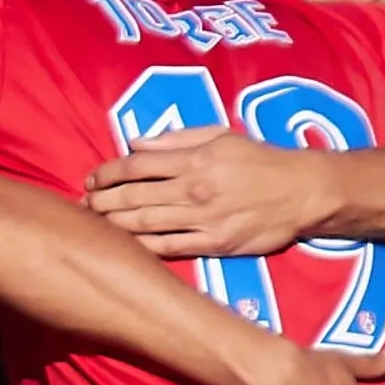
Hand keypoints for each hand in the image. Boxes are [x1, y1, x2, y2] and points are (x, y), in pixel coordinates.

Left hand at [83, 128, 335, 257]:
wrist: (301, 192)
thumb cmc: (259, 160)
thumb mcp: (220, 135)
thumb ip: (176, 139)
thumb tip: (136, 143)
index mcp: (194, 159)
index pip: (136, 165)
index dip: (107, 173)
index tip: (90, 179)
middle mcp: (193, 190)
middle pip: (133, 197)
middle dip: (101, 203)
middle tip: (82, 207)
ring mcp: (202, 220)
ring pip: (144, 224)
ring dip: (113, 225)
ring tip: (93, 225)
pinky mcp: (212, 245)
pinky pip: (168, 248)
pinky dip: (141, 248)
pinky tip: (122, 247)